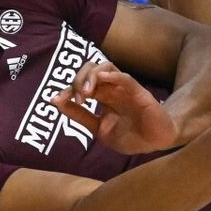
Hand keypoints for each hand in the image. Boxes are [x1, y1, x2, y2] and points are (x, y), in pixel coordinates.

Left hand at [52, 61, 180, 154]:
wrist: (154, 144)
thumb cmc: (130, 136)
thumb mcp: (99, 129)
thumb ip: (80, 116)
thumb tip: (57, 102)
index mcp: (101, 96)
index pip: (80, 83)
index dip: (67, 89)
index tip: (56, 99)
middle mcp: (111, 88)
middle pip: (90, 69)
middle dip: (78, 81)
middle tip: (77, 99)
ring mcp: (124, 88)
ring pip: (105, 67)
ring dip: (91, 77)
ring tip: (87, 94)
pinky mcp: (138, 92)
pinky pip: (125, 78)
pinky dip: (113, 76)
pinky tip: (102, 79)